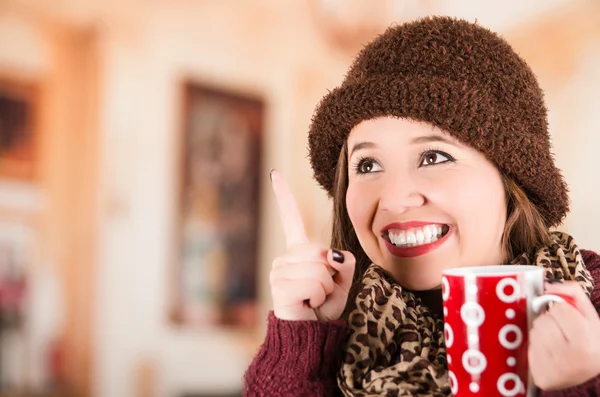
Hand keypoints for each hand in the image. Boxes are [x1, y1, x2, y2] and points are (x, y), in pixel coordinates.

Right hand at [269, 169, 354, 321]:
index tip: (275, 173)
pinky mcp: (279, 288)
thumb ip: (343, 263)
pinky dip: (320, 297)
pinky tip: (308, 305)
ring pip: (320, 269)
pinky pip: (314, 284)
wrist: (310, 336)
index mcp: (297, 252)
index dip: (283, 196)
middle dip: (332, 274)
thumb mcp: (342, 283)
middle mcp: (284, 258)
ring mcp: (278, 272)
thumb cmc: (324, 308)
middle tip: (323, 291)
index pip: (291, 218)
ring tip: (314, 300)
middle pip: (319, 250)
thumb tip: (333, 255)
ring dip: (327, 288)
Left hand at [529, 282, 599, 390]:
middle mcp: (570, 358)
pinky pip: (528, 348)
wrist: (590, 371)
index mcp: (586, 342)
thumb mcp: (589, 315)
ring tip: (556, 342)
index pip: (559, 309)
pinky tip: (549, 354)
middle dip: (550, 321)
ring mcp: (554, 371)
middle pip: (543, 321)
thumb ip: (572, 293)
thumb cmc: (590, 339)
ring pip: (533, 333)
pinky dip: (536, 347)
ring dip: (541, 333)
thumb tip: (548, 286)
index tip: (569, 319)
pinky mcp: (541, 377)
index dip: (563, 311)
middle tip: (562, 332)